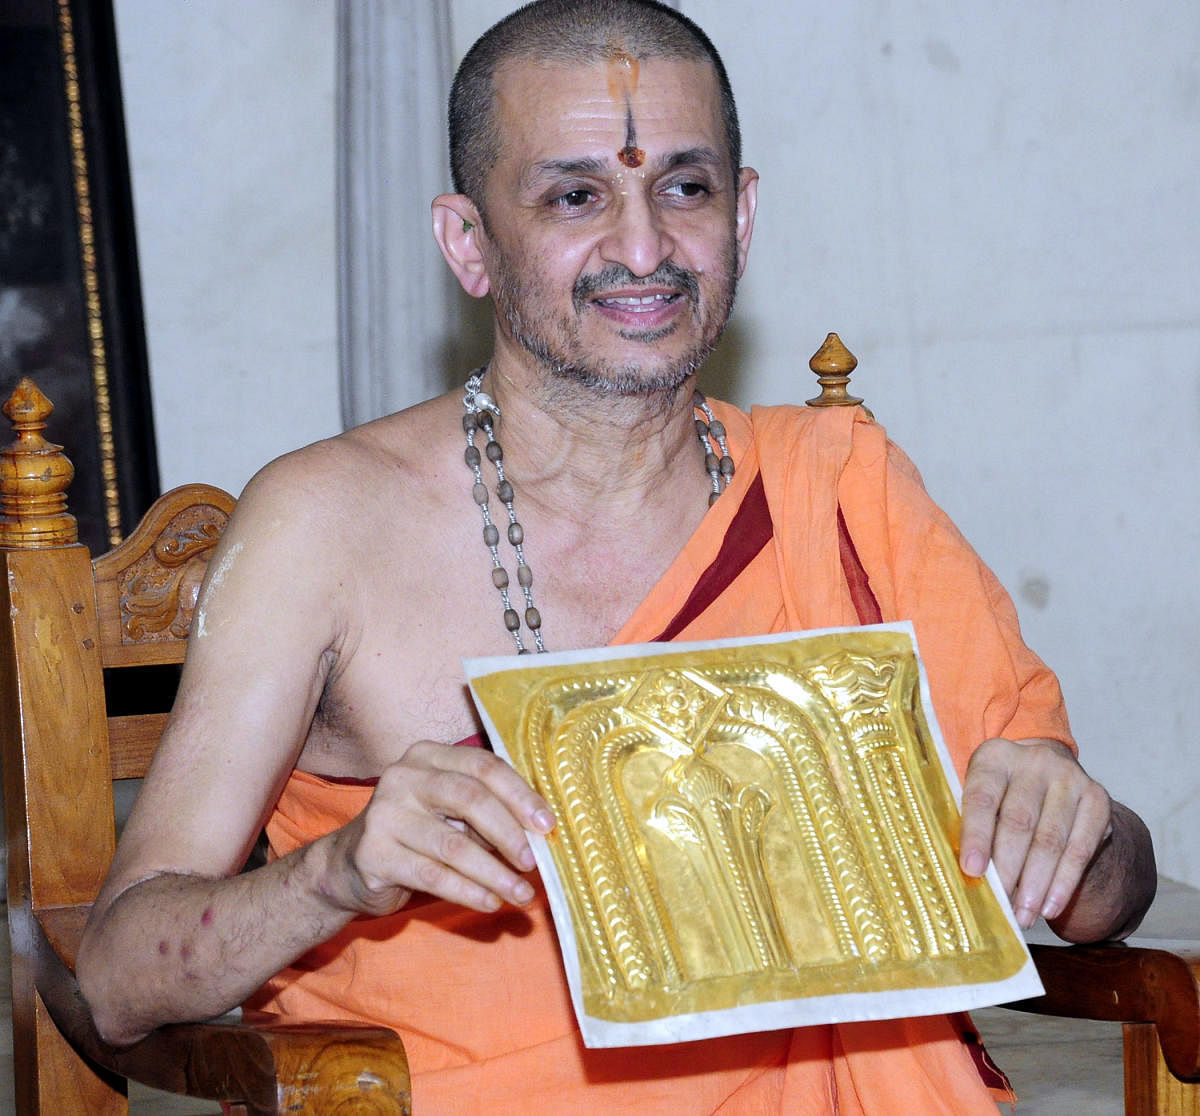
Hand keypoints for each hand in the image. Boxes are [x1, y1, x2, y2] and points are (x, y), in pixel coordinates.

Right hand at [320, 740, 555, 916]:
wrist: (350, 865)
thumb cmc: (417, 833)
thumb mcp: (451, 812)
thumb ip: (488, 813)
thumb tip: (539, 834)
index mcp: (429, 756)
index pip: (483, 766)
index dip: (520, 795)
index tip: (548, 825)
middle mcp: (403, 776)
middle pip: (470, 798)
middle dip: (509, 833)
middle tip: (533, 863)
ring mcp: (385, 813)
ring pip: (453, 845)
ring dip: (494, 873)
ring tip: (521, 894)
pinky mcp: (374, 852)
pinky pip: (432, 875)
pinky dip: (468, 891)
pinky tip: (490, 902)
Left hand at [958, 737, 1110, 928]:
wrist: (1049, 771)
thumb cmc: (1003, 794)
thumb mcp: (983, 795)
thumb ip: (971, 824)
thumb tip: (967, 875)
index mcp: (995, 757)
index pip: (983, 798)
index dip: (976, 836)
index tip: (972, 870)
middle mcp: (1035, 762)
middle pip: (1019, 822)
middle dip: (1009, 869)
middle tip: (1001, 905)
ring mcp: (1070, 778)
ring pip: (1051, 840)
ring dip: (1037, 884)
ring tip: (1024, 914)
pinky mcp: (1098, 800)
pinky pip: (1080, 849)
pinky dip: (1064, 883)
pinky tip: (1050, 906)